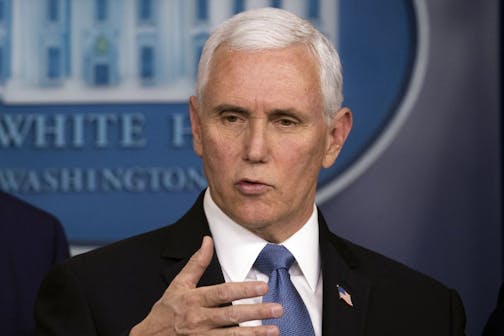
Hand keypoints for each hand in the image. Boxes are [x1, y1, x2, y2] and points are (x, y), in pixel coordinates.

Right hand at [130, 236, 282, 334]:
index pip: (222, 293)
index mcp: (193, 300)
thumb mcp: (179, 284)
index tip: (263, 286)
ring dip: (254, 333)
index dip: (243, 289)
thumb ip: (196, 263)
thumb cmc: (166, 310)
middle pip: (231, 315)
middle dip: (256, 312)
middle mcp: (198, 319)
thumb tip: (207, 240)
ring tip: (274, 330)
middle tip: (277, 309)